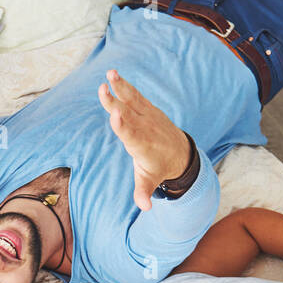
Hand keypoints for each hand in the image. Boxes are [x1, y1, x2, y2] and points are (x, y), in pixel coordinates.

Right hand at [98, 70, 190, 211]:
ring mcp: (147, 116)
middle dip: (115, 103)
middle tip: (103, 90)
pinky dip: (124, 86)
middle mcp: (145, 128)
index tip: (116, 116)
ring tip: (110, 74)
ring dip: (121, 86)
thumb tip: (145, 208)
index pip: (131, 135)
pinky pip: (134, 96)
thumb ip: (144, 193)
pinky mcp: (147, 108)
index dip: (123, 126)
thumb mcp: (150, 181)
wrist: (180, 152)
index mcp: (142, 146)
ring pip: (131, 100)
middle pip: (127, 114)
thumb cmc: (159, 168)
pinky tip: (113, 75)